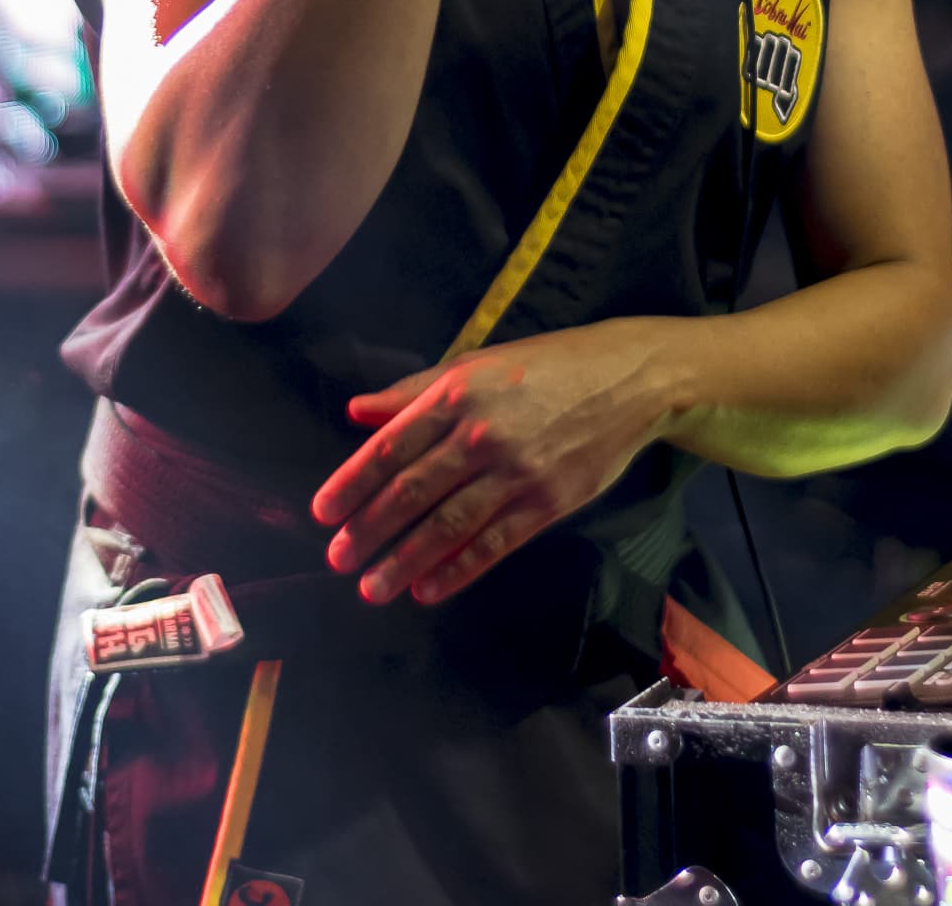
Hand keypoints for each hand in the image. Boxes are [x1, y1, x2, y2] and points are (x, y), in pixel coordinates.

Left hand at [309, 319, 672, 604]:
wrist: (628, 379)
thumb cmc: (546, 365)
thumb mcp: (477, 363)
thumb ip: (416, 391)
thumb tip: (358, 411)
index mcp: (459, 394)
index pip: (391, 446)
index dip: (352, 483)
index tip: (322, 513)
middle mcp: (482, 434)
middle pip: (412, 492)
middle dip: (368, 530)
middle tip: (338, 559)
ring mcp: (517, 471)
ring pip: (448, 525)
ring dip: (404, 561)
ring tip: (373, 587)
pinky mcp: (548, 502)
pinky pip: (494, 543)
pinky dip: (458, 570)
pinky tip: (428, 589)